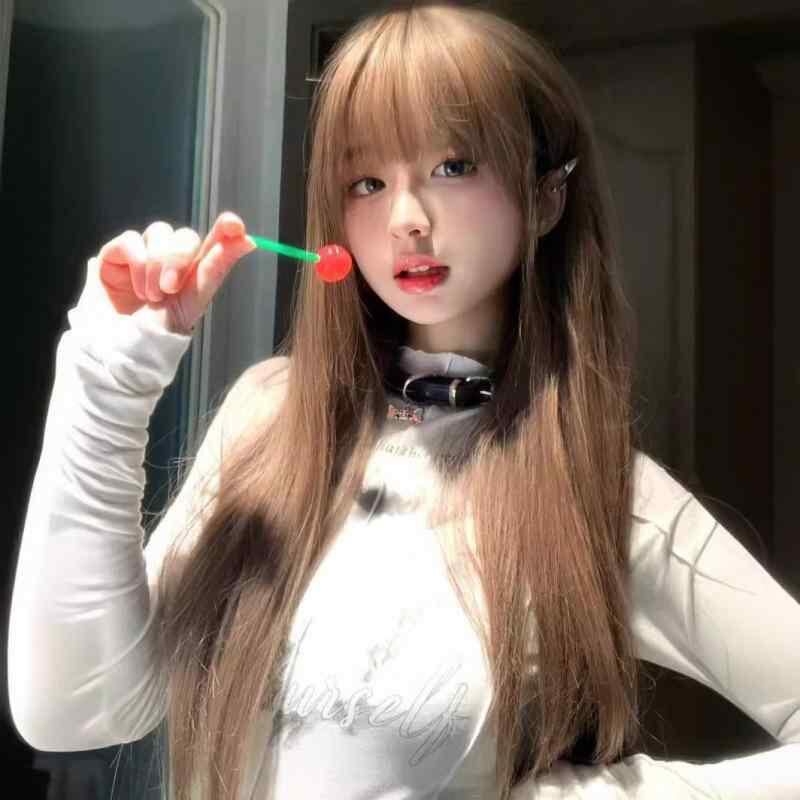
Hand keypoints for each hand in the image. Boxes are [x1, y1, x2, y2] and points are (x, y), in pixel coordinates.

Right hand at [91, 211, 256, 333]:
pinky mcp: (114, 257)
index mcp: (194, 275)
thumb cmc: (155, 336)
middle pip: (185, 236)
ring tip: (150, 296)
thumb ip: (216, 268)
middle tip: (169, 288)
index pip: (214, 243)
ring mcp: (142, 257)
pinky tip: (134, 290)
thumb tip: (249, 240)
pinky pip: (131, 240)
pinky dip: (135, 264)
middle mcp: (170, 263)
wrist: (116, 352)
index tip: (235, 225)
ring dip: (156, 265)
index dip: (226, 230)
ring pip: (160, 232)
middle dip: (179, 258)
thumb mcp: (192, 303)